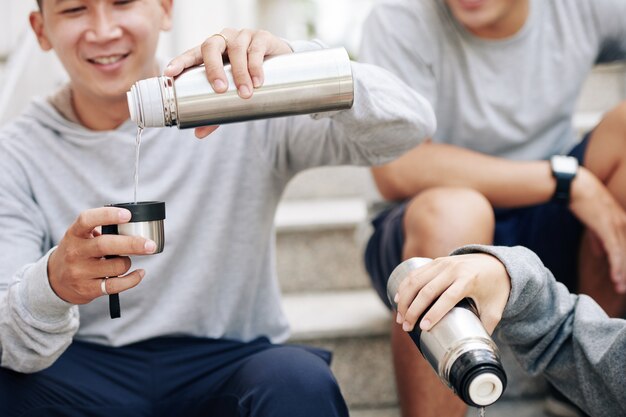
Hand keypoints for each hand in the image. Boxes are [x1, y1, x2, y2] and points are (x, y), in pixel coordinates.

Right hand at [48, 207, 156, 303]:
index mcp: (74, 234)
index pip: (87, 219)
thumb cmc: (78, 252)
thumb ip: (101, 229)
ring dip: (128, 262)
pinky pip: (116, 285)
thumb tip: (134, 224)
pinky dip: (133, 279)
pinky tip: (139, 273)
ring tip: (126, 260)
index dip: (108, 215)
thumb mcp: (81, 237)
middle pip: (105, 245)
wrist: (55, 280)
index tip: (128, 215)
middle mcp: (75, 252)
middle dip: (132, 244)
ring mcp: (80, 272)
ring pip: (115, 266)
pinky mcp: (87, 289)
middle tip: (150, 245)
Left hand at [164, 28, 292, 138]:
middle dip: (214, 68)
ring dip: (240, 72)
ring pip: (236, 49)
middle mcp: (224, 40)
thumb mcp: (232, 93)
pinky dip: (256, 65)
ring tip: (246, 93)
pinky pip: (256, 48)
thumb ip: (216, 111)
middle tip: (220, 90)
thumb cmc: (248, 77)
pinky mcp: (262, 37)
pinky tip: (258, 80)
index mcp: (210, 52)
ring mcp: (243, 36)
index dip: (180, 61)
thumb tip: (198, 134)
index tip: (170, 73)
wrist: (281, 63)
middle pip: (211, 47)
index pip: (191, 54)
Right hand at [395, 253, 510, 333]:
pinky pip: (415, 273)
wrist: (495, 263)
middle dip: (413, 310)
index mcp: (469, 280)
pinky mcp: (435, 262)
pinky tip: (397, 299)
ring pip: (416, 281)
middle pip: (427, 290)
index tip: (423, 328)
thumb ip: (485, 328)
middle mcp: (453, 270)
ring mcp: (442, 263)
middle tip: (407, 327)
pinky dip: (403, 286)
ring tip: (400, 318)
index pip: (448, 297)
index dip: (434, 313)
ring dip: (404, 300)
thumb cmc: (495, 290)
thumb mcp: (495, 310)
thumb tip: (474, 351)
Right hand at [569, 167, 625, 292]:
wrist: (574, 185)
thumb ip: (598, 239)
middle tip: (624, 288)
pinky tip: (616, 277)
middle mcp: (624, 223)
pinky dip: (616, 266)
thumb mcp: (592, 221)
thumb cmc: (580, 198)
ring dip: (622, 273)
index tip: (624, 277)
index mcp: (621, 221)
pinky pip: (615, 252)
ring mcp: (617, 226)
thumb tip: (601, 255)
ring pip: (623, 255)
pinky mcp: (607, 228)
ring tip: (621, 288)